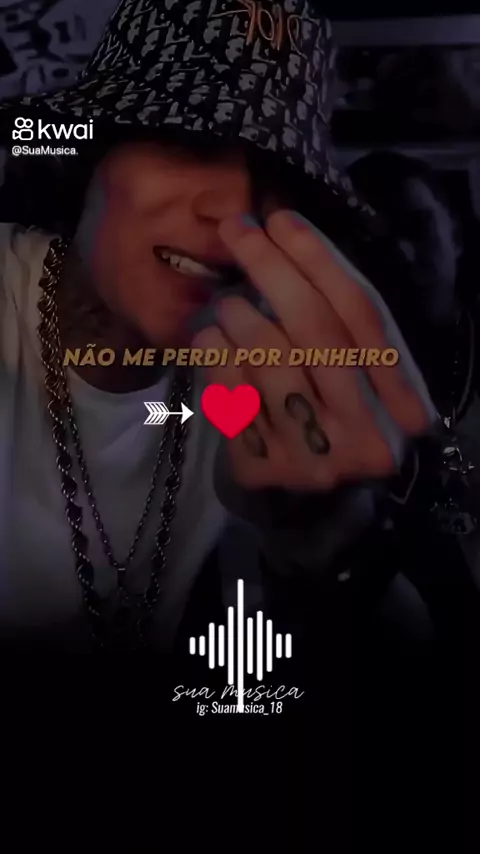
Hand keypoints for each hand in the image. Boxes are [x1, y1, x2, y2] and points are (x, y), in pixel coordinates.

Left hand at [192, 210, 435, 491]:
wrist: (317, 500)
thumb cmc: (335, 415)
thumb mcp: (357, 373)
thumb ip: (337, 323)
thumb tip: (283, 238)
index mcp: (399, 399)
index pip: (360, 313)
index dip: (319, 260)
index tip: (280, 219)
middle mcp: (363, 430)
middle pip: (316, 331)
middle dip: (271, 270)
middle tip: (235, 231)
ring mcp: (314, 455)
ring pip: (271, 362)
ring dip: (239, 318)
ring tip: (228, 306)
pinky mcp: (266, 468)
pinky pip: (232, 396)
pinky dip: (216, 358)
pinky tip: (212, 340)